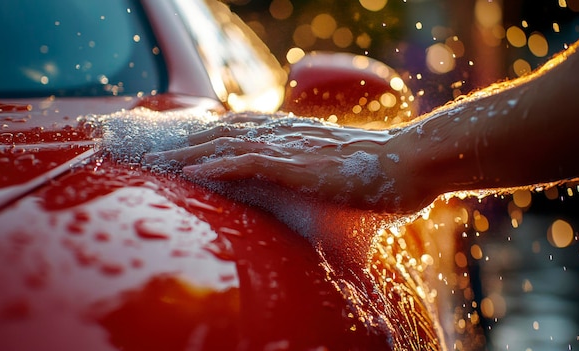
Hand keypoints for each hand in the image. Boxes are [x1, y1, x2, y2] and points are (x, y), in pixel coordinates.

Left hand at [145, 114, 430, 212]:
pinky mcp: (299, 166)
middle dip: (197, 139)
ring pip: (233, 143)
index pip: (252, 126)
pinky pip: (248, 162)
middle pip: (233, 130)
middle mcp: (294, 135)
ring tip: (164, 158)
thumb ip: (335, 178)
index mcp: (305, 135)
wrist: (414, 164)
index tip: (196, 138)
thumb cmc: (392, 174)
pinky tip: (192, 170)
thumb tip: (334, 190)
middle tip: (166, 147)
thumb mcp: (354, 173)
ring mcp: (295, 148)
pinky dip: (217, 165)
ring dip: (195, 151)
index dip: (220, 131)